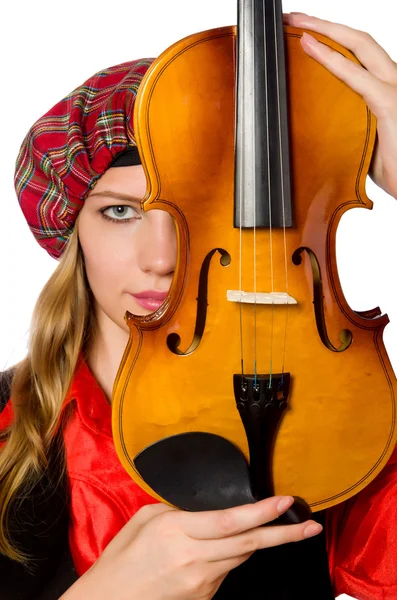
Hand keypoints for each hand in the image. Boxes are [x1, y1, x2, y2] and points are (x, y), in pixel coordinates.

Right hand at [61, 496, 321, 599]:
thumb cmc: (121, 561)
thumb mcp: (144, 520)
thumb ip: (178, 510)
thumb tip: (205, 508)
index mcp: (177, 531)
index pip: (230, 521)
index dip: (262, 512)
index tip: (285, 502)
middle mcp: (193, 559)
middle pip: (248, 544)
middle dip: (284, 534)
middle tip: (310, 526)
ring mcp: (201, 584)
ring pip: (241, 558)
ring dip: (261, 543)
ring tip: (284, 531)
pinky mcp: (203, 599)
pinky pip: (226, 572)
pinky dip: (232, 557)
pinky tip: (226, 551)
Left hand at [283, 13, 396, 199]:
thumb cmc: (395, 170)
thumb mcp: (364, 144)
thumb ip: (349, 127)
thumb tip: (322, 126)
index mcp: (387, 90)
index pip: (359, 55)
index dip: (333, 39)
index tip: (304, 32)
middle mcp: (394, 82)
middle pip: (359, 40)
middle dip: (324, 24)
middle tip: (293, 16)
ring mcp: (395, 89)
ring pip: (359, 46)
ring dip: (324, 30)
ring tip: (296, 22)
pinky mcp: (390, 104)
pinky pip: (357, 75)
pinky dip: (330, 58)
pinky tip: (310, 46)